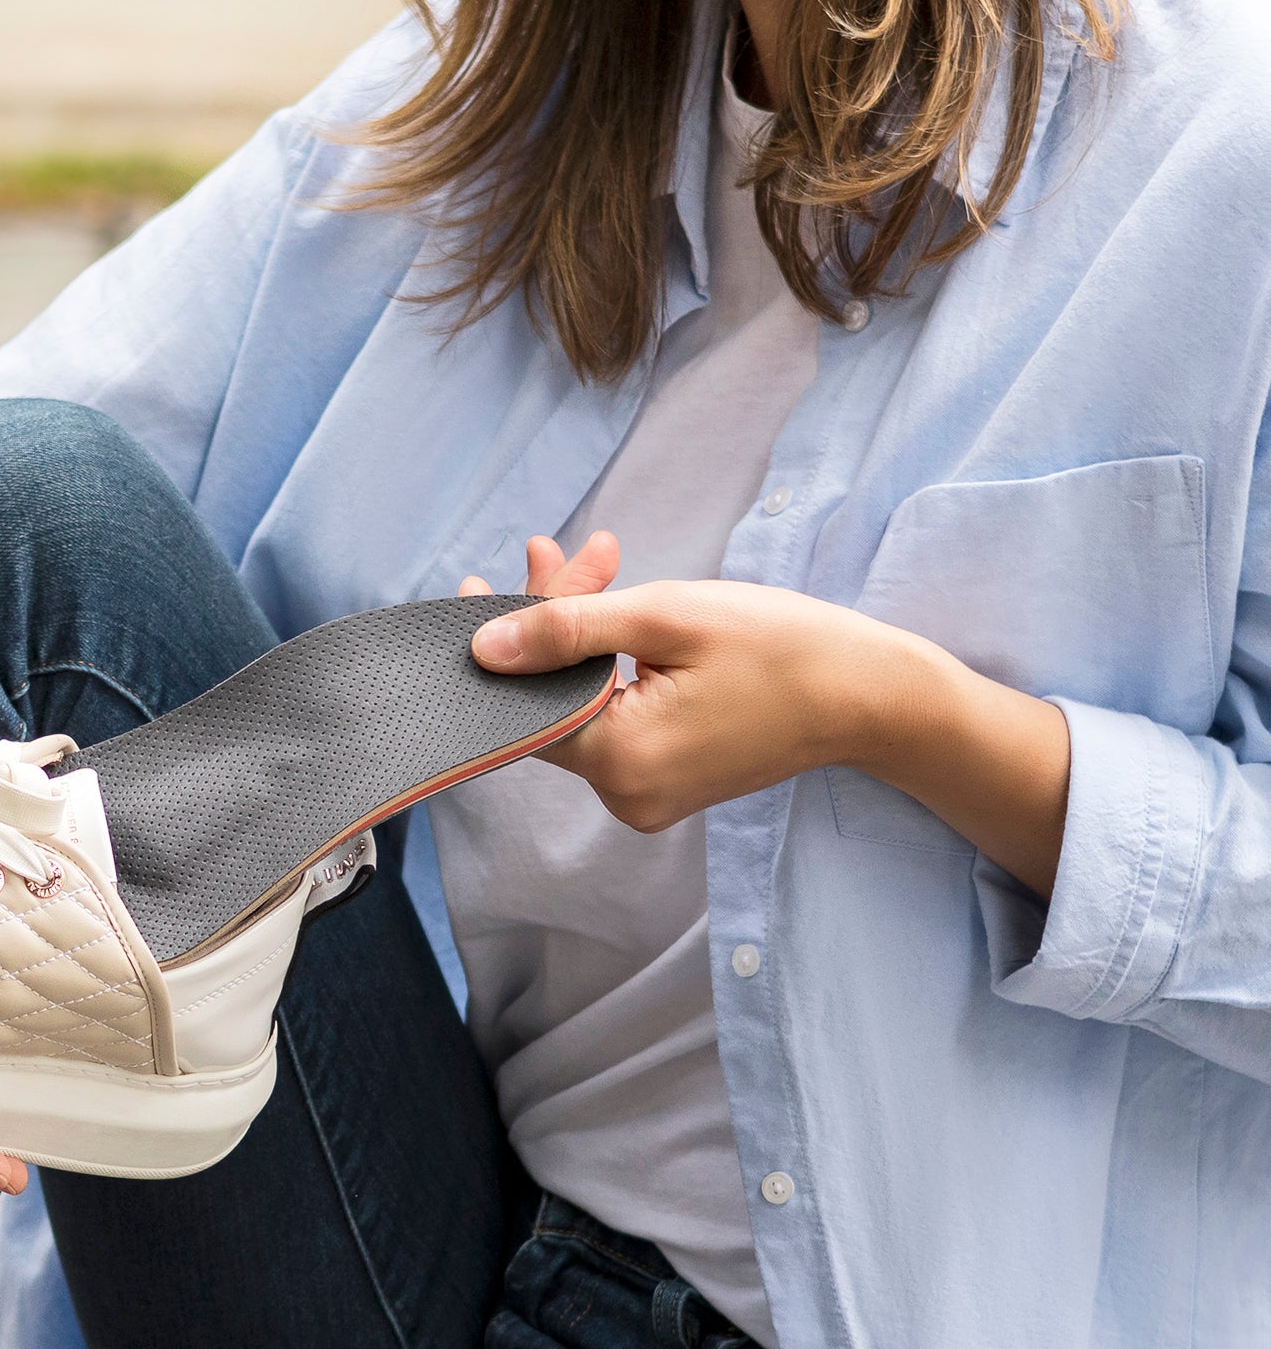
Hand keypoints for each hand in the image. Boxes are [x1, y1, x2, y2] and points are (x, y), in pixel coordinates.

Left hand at [461, 532, 1070, 895]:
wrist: (871, 695)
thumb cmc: (782, 647)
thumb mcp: (665, 617)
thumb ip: (565, 629)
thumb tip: (481, 647)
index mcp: (619, 761)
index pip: (522, 701)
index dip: (499, 639)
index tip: (477, 582)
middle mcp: (623, 794)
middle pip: (550, 701)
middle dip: (549, 621)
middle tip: (561, 553)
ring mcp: (644, 795)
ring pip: (579, 704)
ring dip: (579, 635)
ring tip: (601, 564)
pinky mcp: (664, 783)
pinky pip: (612, 719)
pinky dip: (608, 665)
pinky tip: (621, 614)